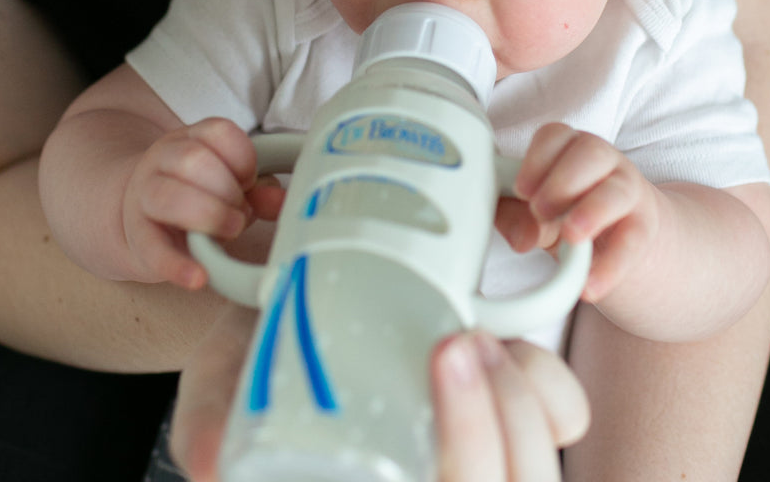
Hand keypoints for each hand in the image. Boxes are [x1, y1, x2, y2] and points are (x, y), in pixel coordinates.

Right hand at [122, 117, 282, 288]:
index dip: (242, 158)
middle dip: (227, 189)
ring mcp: (144, 195)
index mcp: (189, 139)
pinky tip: (198, 277)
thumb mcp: (226, 184)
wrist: (136, 212)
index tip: (250, 181)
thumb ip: (258, 191)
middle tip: (240, 212)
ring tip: (231, 230)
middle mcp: (163, 160)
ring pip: (168, 195)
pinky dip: (177, 265)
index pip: (217, 132)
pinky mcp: (137, 235)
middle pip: (192, 160)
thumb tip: (282, 200)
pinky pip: (152, 248)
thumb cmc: (193, 196)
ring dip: (208, 215)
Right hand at [167, 315, 588, 481]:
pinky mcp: (506, 410)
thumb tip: (210, 468)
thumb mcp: (218, 389)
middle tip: (457, 341)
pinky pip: (562, 415)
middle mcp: (437, 475)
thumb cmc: (255, 357)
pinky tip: (500, 338)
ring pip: (544, 457)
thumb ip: (207, 427)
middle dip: (504, 422)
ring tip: (472, 334)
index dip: (471, 454)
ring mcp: (477, 450)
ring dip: (525, 398)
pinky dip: (545, 382)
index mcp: (382, 478)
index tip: (441, 360)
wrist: (287, 305)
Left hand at [499, 122, 659, 302]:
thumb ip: (517, 219)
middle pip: (590, 152)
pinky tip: (589, 287)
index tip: (520, 190)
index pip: (556, 136)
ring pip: (617, 190)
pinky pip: (632, 242)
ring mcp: (628, 191)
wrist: (622, 236)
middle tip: (539, 211)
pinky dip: (609, 266)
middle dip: (562, 181)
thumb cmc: (566, 212)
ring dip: (591, 211)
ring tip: (570, 236)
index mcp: (569, 148)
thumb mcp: (536, 214)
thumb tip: (520, 237)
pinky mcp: (644, 227)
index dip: (537, 159)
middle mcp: (603, 161)